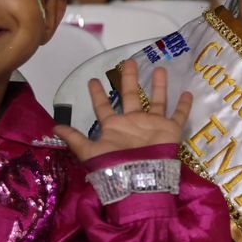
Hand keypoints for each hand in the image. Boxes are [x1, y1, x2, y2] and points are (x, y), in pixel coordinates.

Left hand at [55, 60, 193, 161]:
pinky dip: (184, 106)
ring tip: (160, 68)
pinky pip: (179, 116)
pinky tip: (188, 92)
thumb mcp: (90, 152)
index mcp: (114, 127)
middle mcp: (133, 122)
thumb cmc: (114, 164)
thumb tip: (54, 127)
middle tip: (129, 62)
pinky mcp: (170, 130)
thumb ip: (75, 139)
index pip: (104, 107)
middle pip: (130, 96)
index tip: (93, 80)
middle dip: (129, 79)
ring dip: (159, 86)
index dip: (98, 94)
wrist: (139, 178)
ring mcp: (152, 125)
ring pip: (156, 101)